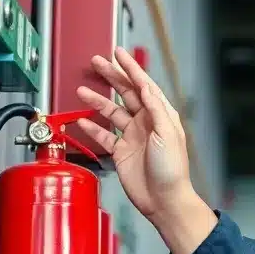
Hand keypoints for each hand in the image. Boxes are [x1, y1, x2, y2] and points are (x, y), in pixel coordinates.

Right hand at [75, 46, 192, 220]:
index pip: (144, 85)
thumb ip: (156, 109)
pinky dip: (92, 127)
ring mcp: (133, 136)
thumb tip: (147, 87)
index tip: (118, 54)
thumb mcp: (167, 134)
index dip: (131, 68)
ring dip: (97, 100)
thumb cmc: (172, 170)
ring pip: (112, 112)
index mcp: (161, 116)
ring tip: (82, 89)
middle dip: (111, 77)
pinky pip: (104, 135)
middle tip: (96, 62)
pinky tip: (82, 119)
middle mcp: (146, 123)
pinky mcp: (121, 151)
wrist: (164, 199)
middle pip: (126, 93)